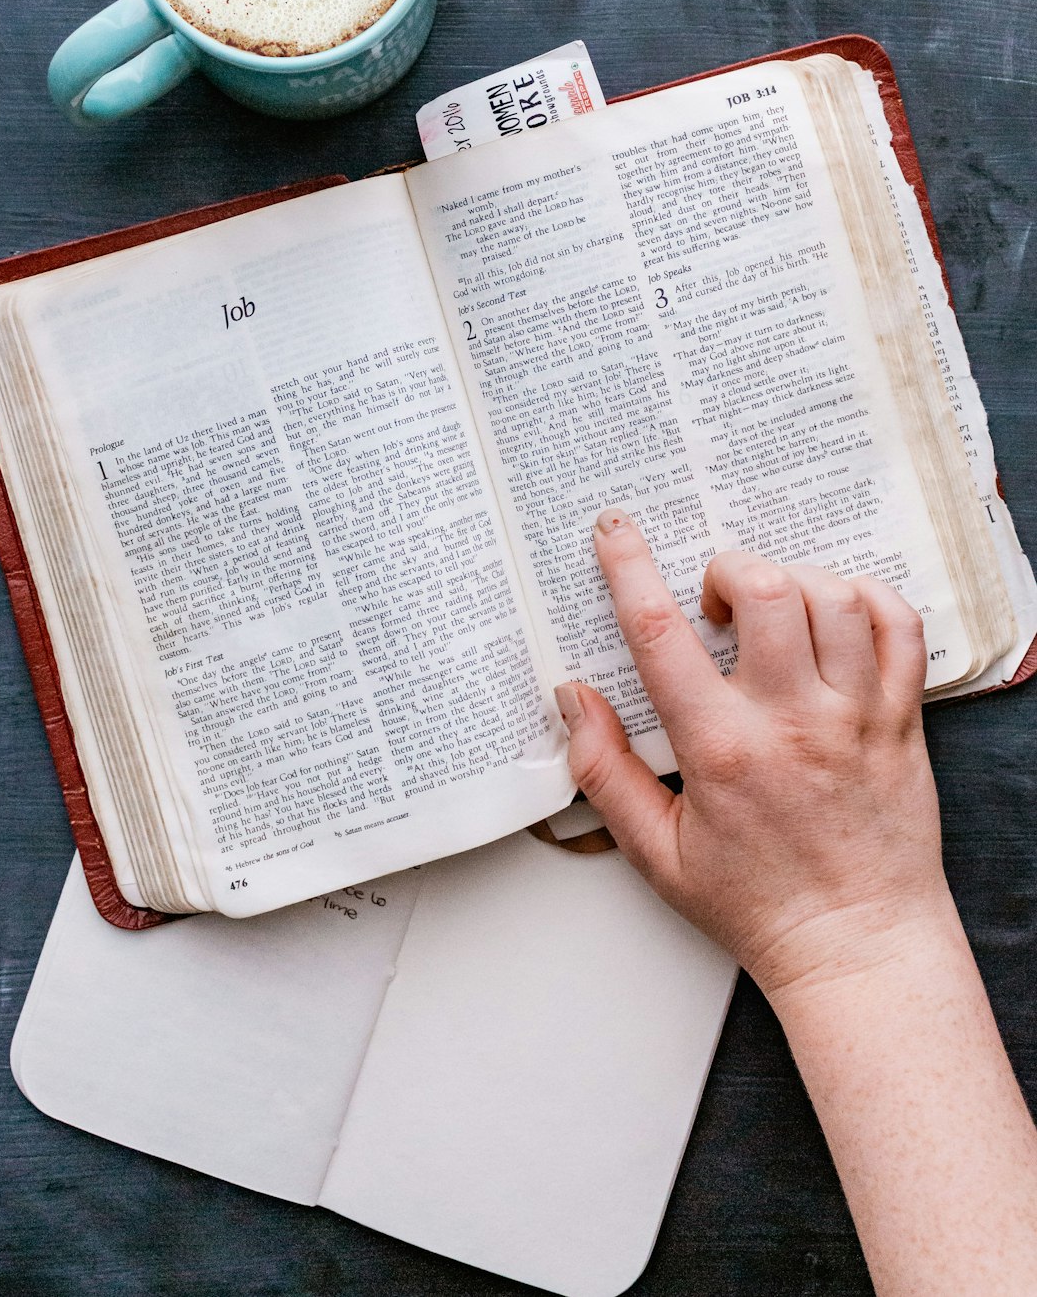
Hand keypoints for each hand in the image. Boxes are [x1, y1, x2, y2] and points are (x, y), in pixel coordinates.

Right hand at [557, 508, 952, 999]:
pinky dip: (866, 599)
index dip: (628, 569)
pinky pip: (898, 624)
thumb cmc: (759, 905)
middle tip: (714, 600)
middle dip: (726, 569)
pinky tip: (835, 618)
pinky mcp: (902, 718)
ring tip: (773, 611)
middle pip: (763, 590)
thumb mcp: (656, 853)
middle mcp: (792, 721)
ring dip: (792, 582)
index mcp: (722, 750)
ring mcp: (855, 715)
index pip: (661, 635)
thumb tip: (574, 700)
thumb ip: (606, 772)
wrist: (858, 945)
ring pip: (832, 596)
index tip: (615, 532)